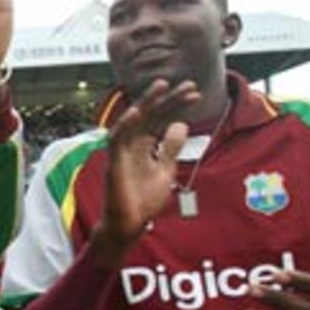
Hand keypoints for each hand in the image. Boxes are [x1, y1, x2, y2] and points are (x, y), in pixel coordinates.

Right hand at [92, 79, 198, 264]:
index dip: (177, 105)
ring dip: (146, 103)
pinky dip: (124, 125)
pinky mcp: (113, 162)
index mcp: (145, 145)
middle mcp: (132, 144)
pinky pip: (116, 140)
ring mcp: (122, 152)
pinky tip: (135, 112)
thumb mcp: (166, 170)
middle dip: (167, 99)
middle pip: (150, 115)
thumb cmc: (144, 200)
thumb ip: (171, 148)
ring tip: (161, 87)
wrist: (130, 224)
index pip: (161, 119)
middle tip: (188, 85)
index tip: (196, 94)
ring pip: (132, 121)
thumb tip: (180, 124)